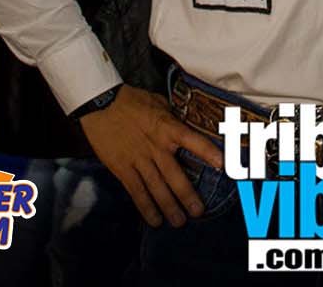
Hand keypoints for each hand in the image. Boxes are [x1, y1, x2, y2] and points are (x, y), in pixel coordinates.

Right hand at [79, 85, 223, 227]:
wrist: (99, 103)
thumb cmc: (131, 100)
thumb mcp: (158, 103)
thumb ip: (173, 119)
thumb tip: (187, 127)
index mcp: (167, 127)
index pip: (192, 141)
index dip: (208, 153)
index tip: (223, 165)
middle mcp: (156, 147)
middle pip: (175, 175)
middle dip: (188, 196)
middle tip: (199, 212)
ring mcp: (138, 160)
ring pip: (157, 188)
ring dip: (169, 207)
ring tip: (179, 222)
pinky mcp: (122, 169)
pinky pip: (136, 191)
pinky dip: (146, 207)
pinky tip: (154, 220)